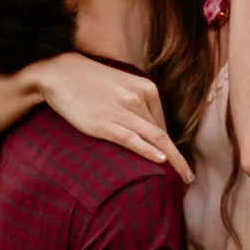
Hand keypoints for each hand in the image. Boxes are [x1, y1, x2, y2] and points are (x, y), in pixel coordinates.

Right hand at [34, 52, 191, 179]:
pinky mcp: (104, 122)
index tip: (175, 162)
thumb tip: (148, 127)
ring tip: (184, 177)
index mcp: (145, 88)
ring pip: (155, 138)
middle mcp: (138, 98)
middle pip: (162, 133)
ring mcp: (121, 110)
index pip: (162, 123)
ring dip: (172, 160)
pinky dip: (148, 150)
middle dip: (178, 158)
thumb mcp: (121, 85)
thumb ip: (136, 102)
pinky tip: (162, 161)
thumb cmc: (90, 81)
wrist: (60, 72)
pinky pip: (132, 139)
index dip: (171, 146)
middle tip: (189, 176)